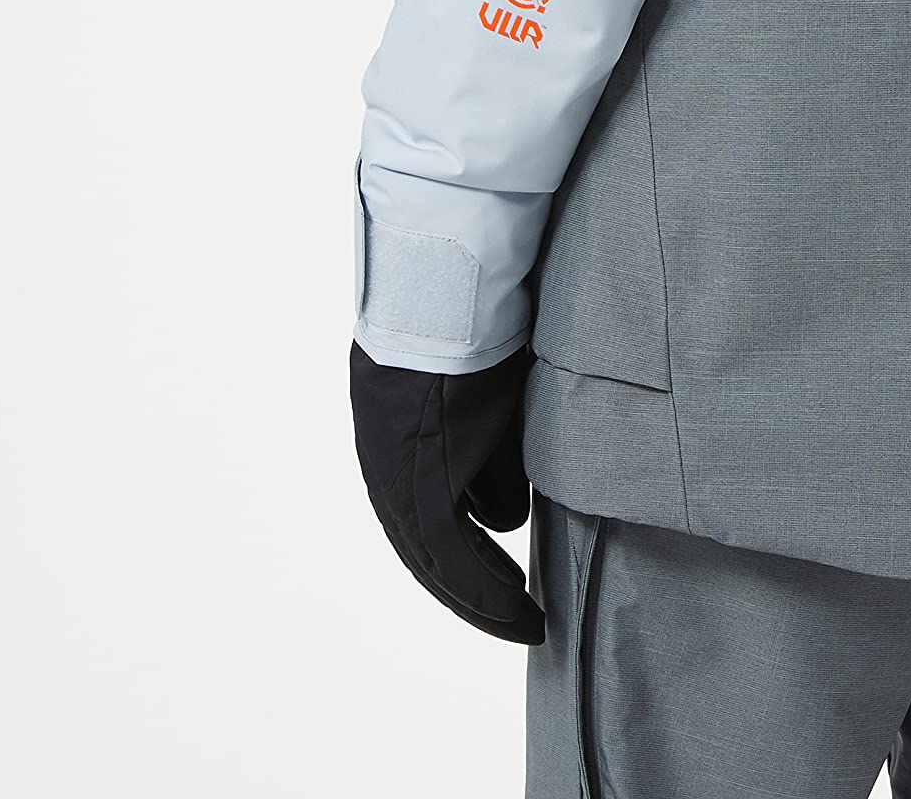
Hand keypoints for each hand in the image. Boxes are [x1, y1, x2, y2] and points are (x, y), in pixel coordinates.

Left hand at [349, 339, 545, 643]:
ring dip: (485, 599)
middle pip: (426, 551)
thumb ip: (489, 452)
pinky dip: (486, 588)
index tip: (496, 577)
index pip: (423, 518)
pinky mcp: (420, 479)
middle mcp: (384, 467)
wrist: (447, 288)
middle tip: (515, 617)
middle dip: (473, 591)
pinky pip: (452, 553)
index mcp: (392, 440)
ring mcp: (397, 476)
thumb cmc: (471, 319)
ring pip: (439, 562)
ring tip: (525, 621)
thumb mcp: (481, 391)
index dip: (461, 555)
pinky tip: (517, 611)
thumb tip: (505, 516)